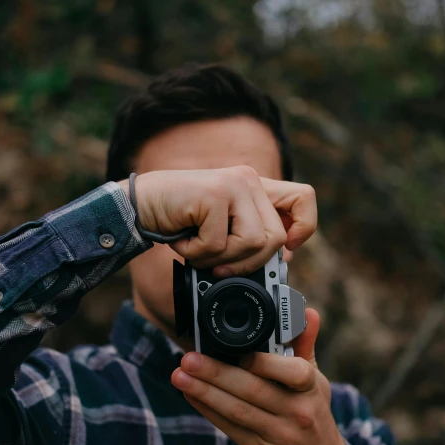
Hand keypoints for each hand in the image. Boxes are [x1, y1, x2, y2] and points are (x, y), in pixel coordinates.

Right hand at [119, 166, 316, 276]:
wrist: (139, 205)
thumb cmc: (179, 221)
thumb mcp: (223, 229)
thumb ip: (252, 236)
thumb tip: (282, 263)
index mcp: (256, 187)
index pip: (304, 199)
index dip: (303, 229)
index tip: (285, 250)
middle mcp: (249, 180)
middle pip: (275, 239)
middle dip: (247, 263)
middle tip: (218, 264)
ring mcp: (233, 184)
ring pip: (252, 243)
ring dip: (219, 259)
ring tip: (196, 248)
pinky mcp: (214, 194)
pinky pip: (218, 244)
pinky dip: (197, 253)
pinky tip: (182, 239)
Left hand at [171, 308, 345, 444]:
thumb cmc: (314, 414)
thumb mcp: (317, 382)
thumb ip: (305, 346)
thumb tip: (307, 312)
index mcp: (311, 389)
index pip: (293, 372)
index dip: (264, 363)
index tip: (238, 351)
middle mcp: (297, 412)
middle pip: (253, 390)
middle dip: (217, 373)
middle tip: (188, 358)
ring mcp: (278, 435)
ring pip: (236, 410)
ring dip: (204, 392)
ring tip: (179, 375)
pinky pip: (229, 428)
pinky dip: (207, 410)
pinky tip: (190, 395)